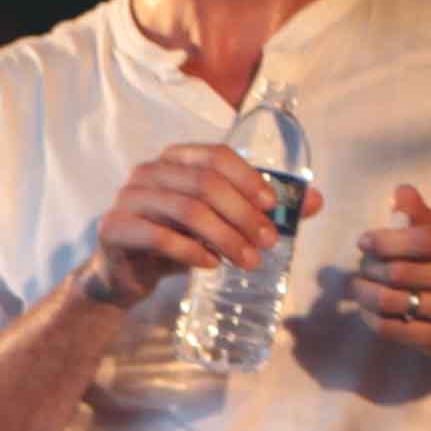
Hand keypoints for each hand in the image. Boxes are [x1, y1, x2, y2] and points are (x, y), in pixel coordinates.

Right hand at [80, 143, 294, 312]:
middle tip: (268, 244)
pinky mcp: (113, 228)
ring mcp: (127, 197)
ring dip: (225, 237)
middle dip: (244, 215)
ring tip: (248, 261)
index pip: (218, 156)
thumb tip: (316, 202)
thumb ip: (262, 209)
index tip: (273, 208)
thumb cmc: (178, 238)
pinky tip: (212, 265)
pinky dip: (192, 252)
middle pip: (206, 184)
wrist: (126, 274)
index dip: (249, 179)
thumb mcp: (221, 221)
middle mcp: (149, 170)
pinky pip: (158, 237)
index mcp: (176, 158)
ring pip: (187, 210)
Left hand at [352, 184, 430, 364]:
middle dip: (371, 266)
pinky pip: (392, 329)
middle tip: (363, 263)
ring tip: (359, 285)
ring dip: (365, 292)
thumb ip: (426, 216)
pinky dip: (371, 317)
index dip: (386, 239)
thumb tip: (400, 193)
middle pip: (400, 272)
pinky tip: (368, 308)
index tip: (365, 240)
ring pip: (391, 301)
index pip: (423, 239)